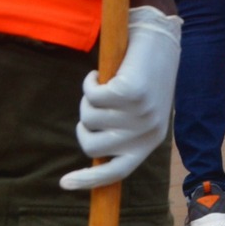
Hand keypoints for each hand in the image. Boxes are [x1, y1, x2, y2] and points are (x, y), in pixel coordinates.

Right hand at [60, 7, 181, 190]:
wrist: (161, 41)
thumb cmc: (147, 77)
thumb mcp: (139, 113)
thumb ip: (122, 133)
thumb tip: (94, 153)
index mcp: (151, 141)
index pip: (117, 172)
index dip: (89, 181)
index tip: (63, 184)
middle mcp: (147, 132)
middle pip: (91, 146)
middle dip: (85, 123)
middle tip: (95, 104)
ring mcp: (140, 114)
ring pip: (88, 117)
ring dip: (89, 99)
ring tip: (106, 84)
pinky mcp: (130, 93)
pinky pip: (90, 95)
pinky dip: (90, 81)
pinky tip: (104, 72)